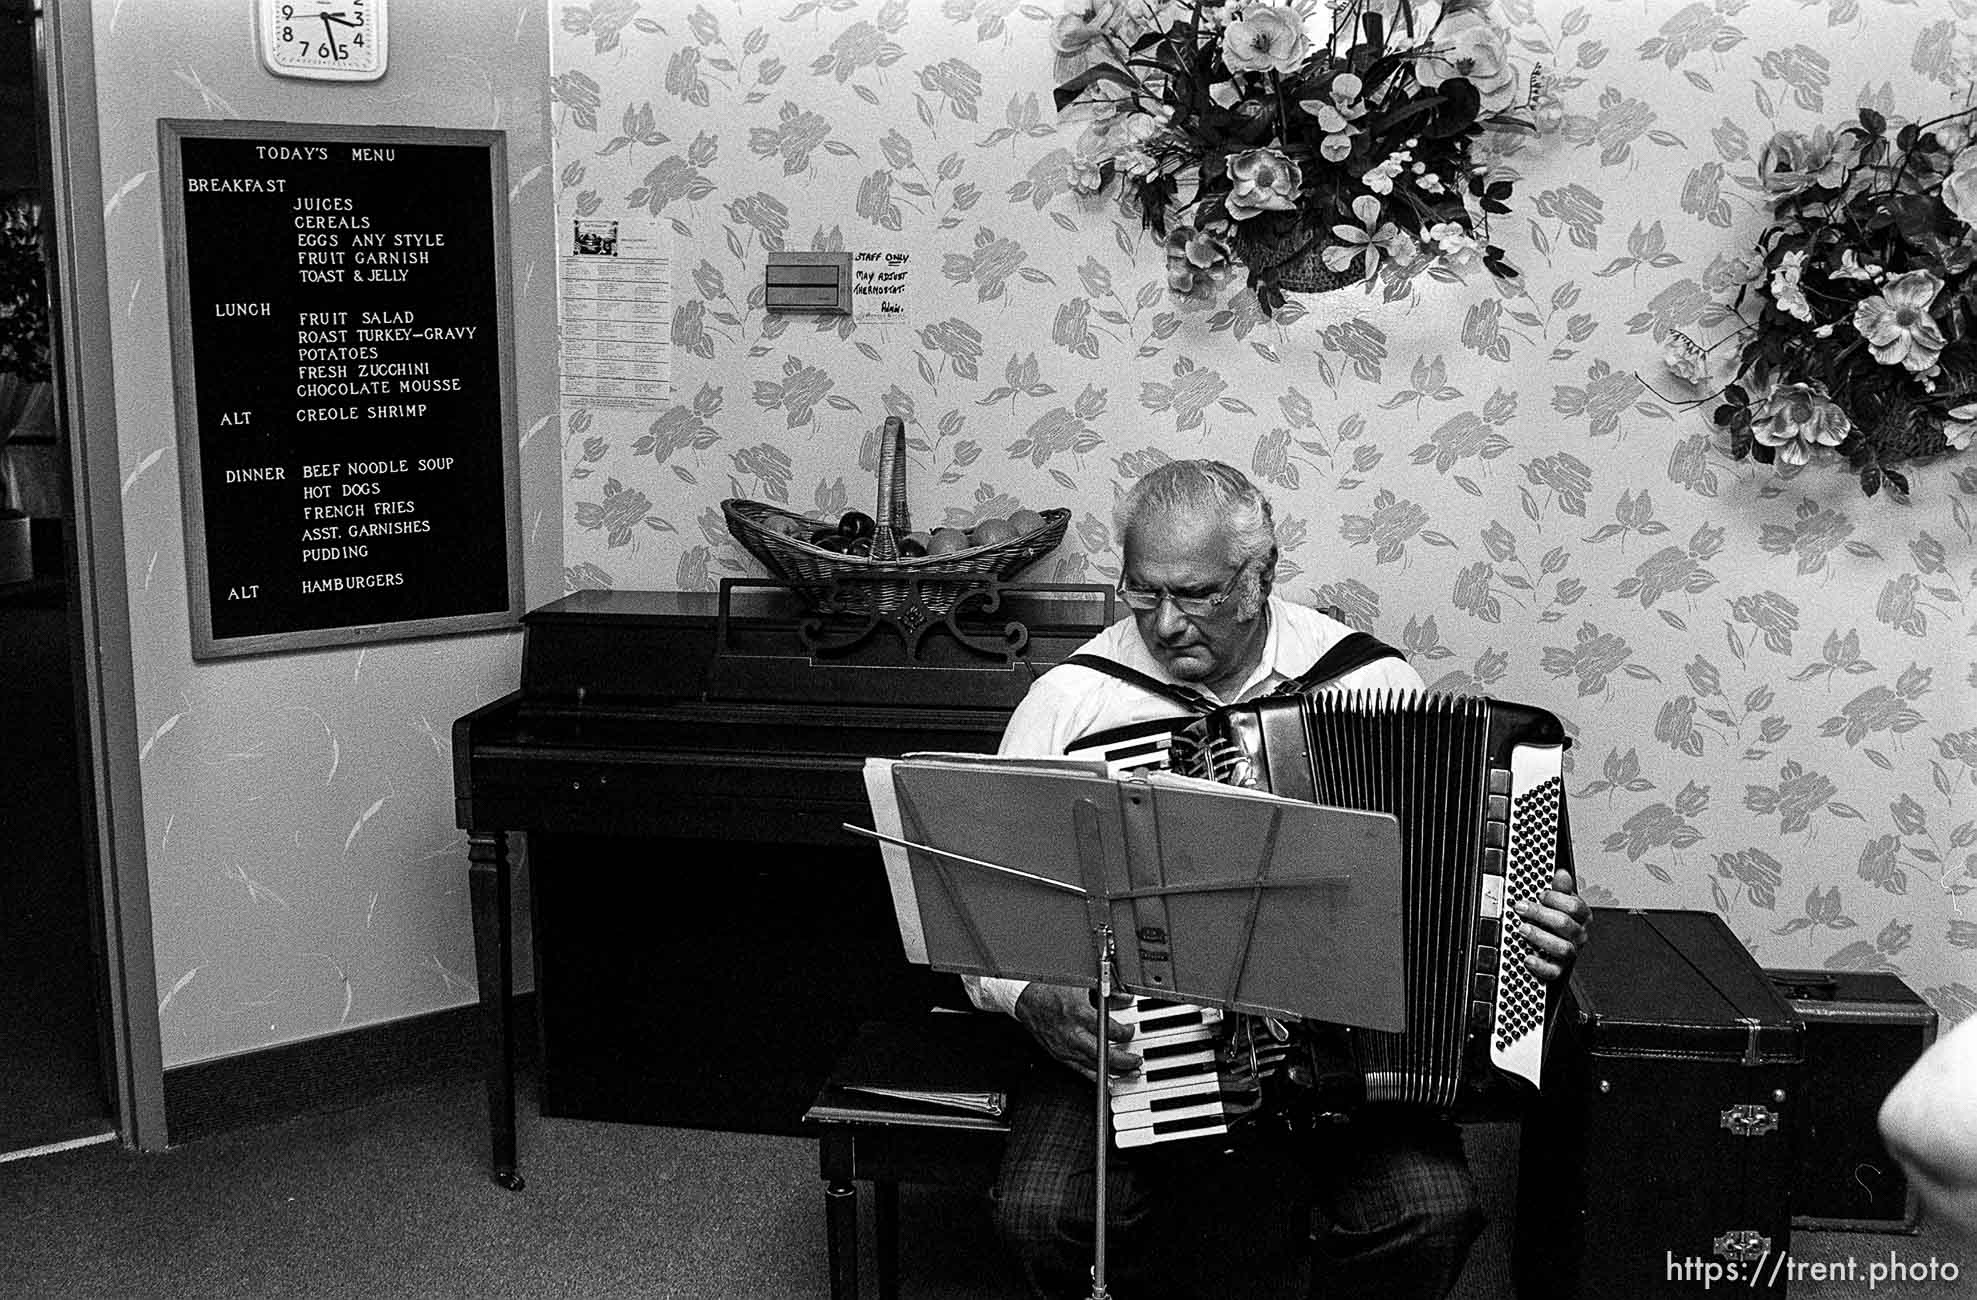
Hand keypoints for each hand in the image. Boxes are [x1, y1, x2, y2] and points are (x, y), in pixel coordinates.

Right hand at [1013, 982, 1140, 1080]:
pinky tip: (1109, 1083)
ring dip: (1115, 1071)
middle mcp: (1073, 1033)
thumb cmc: (1050, 988)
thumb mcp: (1082, 983)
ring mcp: (1065, 1047)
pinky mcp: (1059, 1055)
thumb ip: (1108, 992)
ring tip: (1130, 1072)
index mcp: (1079, 1013)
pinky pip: (1080, 1070)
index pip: (1111, 1030)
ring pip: (1095, 1065)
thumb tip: (1125, 997)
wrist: (1025, 998)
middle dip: (1125, 1060)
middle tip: (1137, 1061)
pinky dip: (1096, 1078)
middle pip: (1105, 1053)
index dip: (1126, 1032)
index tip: (1130, 1030)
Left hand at [1515, 868, 1589, 984]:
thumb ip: (1561, 889)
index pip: (1575, 907)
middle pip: (1565, 925)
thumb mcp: (1561, 902)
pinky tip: (1528, 957)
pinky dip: (1540, 965)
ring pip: (1562, 948)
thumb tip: (1561, 873)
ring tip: (1522, 929)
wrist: (1557, 949)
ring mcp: (1570, 952)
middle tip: (1521, 908)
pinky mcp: (1559, 969)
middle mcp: (1578, 935)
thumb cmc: (1558, 921)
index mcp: (1581, 917)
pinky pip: (1553, 971)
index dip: (1556, 899)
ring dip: (1540, 937)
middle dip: (1540, 914)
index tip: (1540, 895)